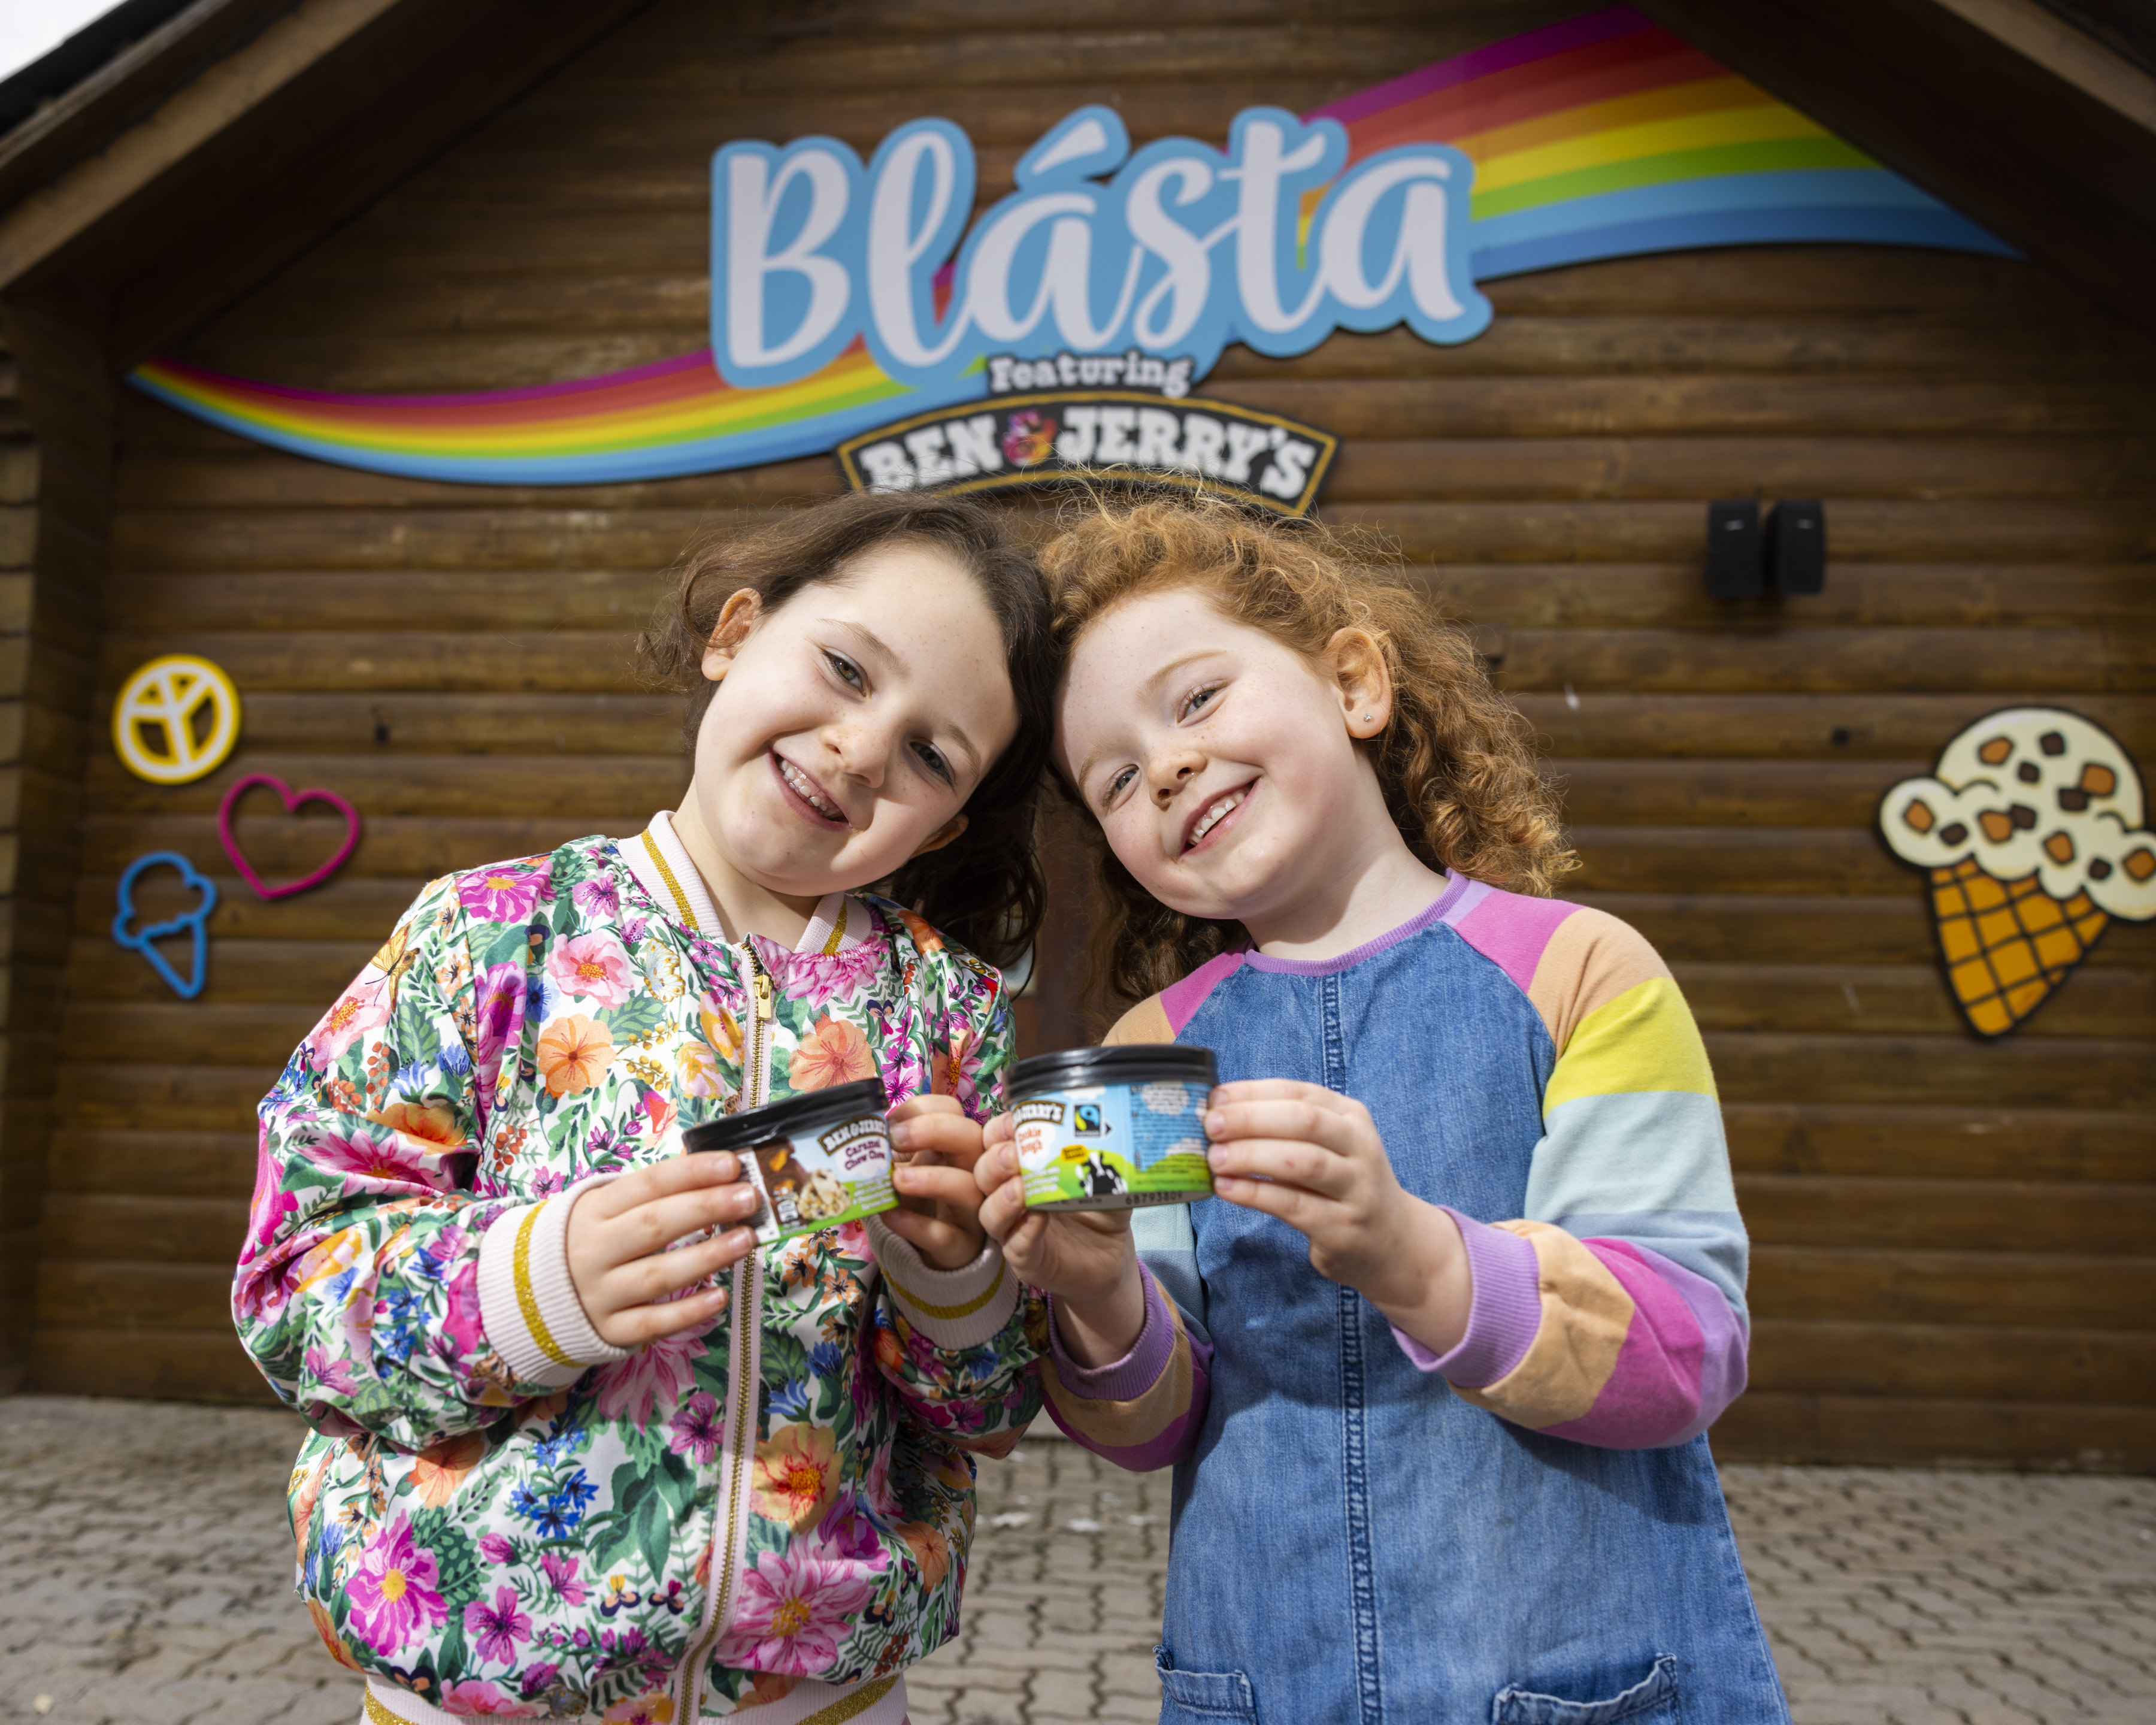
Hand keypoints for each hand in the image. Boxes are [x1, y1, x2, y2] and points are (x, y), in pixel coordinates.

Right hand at [565, 1154, 761, 1348]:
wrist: (534, 1296)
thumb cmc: (592, 1240)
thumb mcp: (607, 1208)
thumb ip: (655, 1191)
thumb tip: (718, 1169)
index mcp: (595, 1209)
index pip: (648, 1184)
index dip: (692, 1173)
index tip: (733, 1164)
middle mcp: (594, 1249)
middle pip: (654, 1225)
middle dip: (706, 1208)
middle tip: (750, 1198)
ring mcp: (600, 1293)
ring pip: (657, 1274)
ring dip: (707, 1256)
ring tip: (747, 1240)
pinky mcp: (609, 1330)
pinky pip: (651, 1323)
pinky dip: (687, 1312)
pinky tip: (720, 1298)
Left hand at [885, 1094, 988, 1270]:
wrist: (927, 1250)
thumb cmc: (917, 1198)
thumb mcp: (907, 1165)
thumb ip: (892, 1146)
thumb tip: (862, 1125)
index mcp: (955, 1144)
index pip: (953, 1111)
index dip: (923, 1109)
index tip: (891, 1124)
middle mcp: (971, 1171)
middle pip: (971, 1138)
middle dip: (934, 1130)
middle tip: (895, 1139)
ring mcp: (970, 1210)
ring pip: (966, 1188)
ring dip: (931, 1179)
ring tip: (896, 1180)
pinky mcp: (960, 1247)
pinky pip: (944, 1235)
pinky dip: (915, 1225)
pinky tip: (890, 1216)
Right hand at [975, 1114, 1144, 1366]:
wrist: (1112, 1254)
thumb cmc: (1100, 1206)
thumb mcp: (1100, 1172)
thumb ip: (1093, 1151)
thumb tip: (1101, 1122)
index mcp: (1020, 1167)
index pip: (991, 1143)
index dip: (998, 1131)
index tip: (1014, 1124)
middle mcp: (1008, 1196)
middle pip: (982, 1175)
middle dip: (995, 1161)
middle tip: (1015, 1156)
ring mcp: (1014, 1230)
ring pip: (988, 1213)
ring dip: (1002, 1198)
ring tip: (1022, 1188)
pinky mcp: (1027, 1260)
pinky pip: (1014, 1246)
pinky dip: (1024, 1231)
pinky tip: (1038, 1220)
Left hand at [1204, 1080, 1470, 1355]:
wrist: (1392, 1243)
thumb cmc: (1342, 1185)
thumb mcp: (1329, 1146)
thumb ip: (1285, 1128)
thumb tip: (1219, 1113)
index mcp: (1351, 1117)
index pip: (1299, 1093)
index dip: (1253, 1093)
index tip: (1215, 1098)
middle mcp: (1360, 1147)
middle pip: (1303, 1121)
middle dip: (1250, 1119)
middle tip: (1210, 1126)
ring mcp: (1356, 1189)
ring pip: (1301, 1162)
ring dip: (1251, 1156)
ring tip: (1215, 1158)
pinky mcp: (1343, 1228)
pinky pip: (1293, 1205)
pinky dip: (1255, 1194)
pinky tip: (1226, 1189)